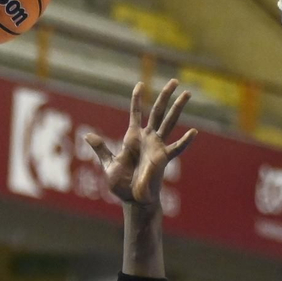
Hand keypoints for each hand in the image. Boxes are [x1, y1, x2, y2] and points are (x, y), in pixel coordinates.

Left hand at [84, 79, 197, 208]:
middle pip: (158, 111)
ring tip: (188, 93)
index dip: (137, 99)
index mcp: (133, 138)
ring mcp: (157, 146)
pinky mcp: (163, 158)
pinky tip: (194, 132)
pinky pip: (176, 148)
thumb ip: (101, 149)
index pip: (136, 113)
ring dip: (178, 108)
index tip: (140, 84)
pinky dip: (185, 141)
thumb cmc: (121, 185)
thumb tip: (87, 135)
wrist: (133, 200)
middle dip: (166, 95)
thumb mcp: (109, 164)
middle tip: (175, 81)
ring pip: (169, 122)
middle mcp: (147, 138)